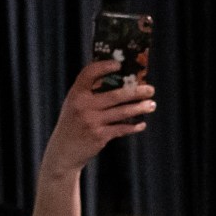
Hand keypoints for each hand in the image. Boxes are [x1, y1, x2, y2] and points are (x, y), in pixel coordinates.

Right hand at [42, 58, 154, 178]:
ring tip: (152, 104)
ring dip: (140, 108)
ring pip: (122, 112)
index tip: (119, 64)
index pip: (89, 73)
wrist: (63, 151)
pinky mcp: (99, 136)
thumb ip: (89, 93)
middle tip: (150, 89)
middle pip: (115, 95)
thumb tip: (118, 80)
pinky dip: (133, 127)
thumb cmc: (73, 124)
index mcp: (76, 94)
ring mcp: (92, 121)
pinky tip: (141, 124)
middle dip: (136, 91)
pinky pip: (121, 129)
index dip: (104, 66)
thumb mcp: (74, 104)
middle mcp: (83, 106)